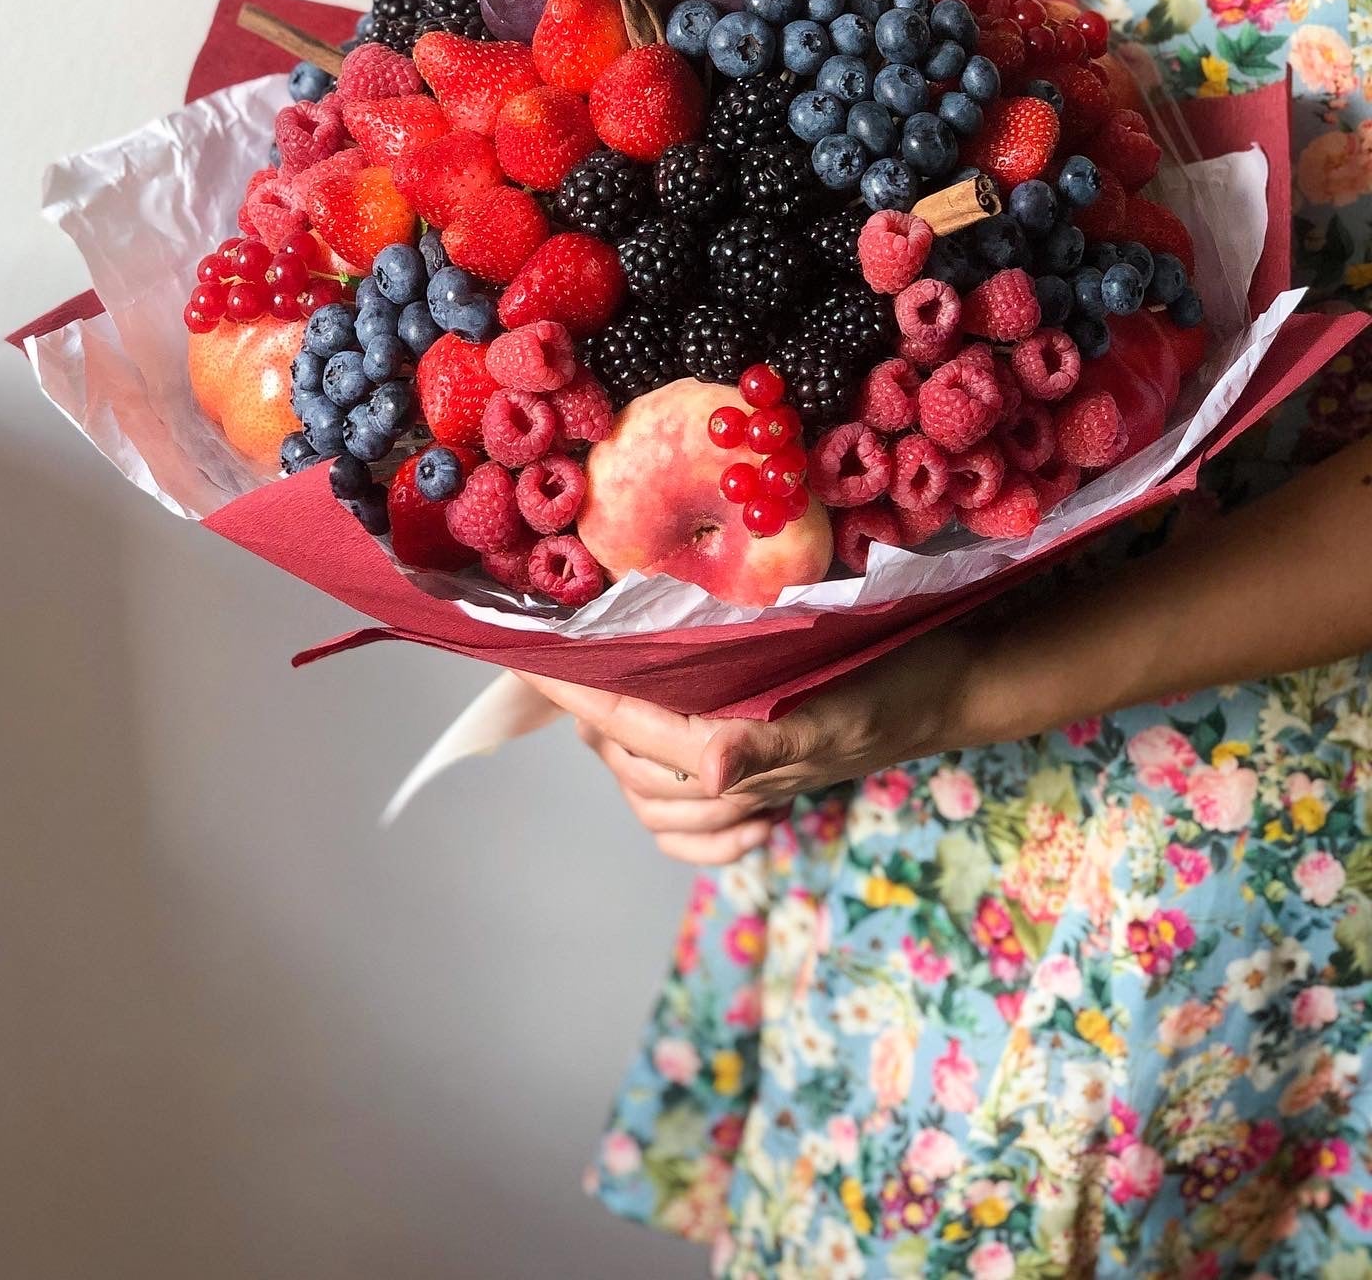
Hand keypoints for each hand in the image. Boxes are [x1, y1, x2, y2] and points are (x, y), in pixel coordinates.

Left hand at [517, 627, 982, 860]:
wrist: (956, 690)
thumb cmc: (901, 681)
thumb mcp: (847, 702)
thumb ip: (774, 742)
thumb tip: (710, 771)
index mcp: (745, 753)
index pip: (635, 726)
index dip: (579, 694)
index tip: (531, 660)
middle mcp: (740, 779)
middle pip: (633, 763)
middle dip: (592, 718)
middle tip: (562, 665)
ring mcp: (754, 786)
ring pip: (655, 793)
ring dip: (622, 756)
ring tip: (601, 707)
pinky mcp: (769, 782)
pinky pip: (700, 826)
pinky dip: (670, 812)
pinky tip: (667, 775)